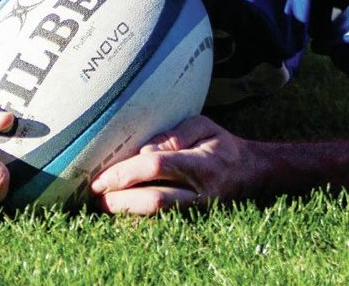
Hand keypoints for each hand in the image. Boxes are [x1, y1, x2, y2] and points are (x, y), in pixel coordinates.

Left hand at [89, 115, 248, 214]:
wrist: (252, 174)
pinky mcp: (194, 219)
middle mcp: (200, 192)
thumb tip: (143, 150)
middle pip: (154, 200)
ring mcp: (199, 210)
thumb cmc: (221, 145)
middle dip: (121, 201)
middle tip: (97, 196)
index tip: (101, 179)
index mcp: (200, 164)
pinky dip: (140, 218)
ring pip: (158, 217)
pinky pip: (164, 222)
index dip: (126, 173)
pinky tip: (123, 210)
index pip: (156, 168)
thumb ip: (174, 134)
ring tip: (104, 203)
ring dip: (128, 212)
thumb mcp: (203, 126)